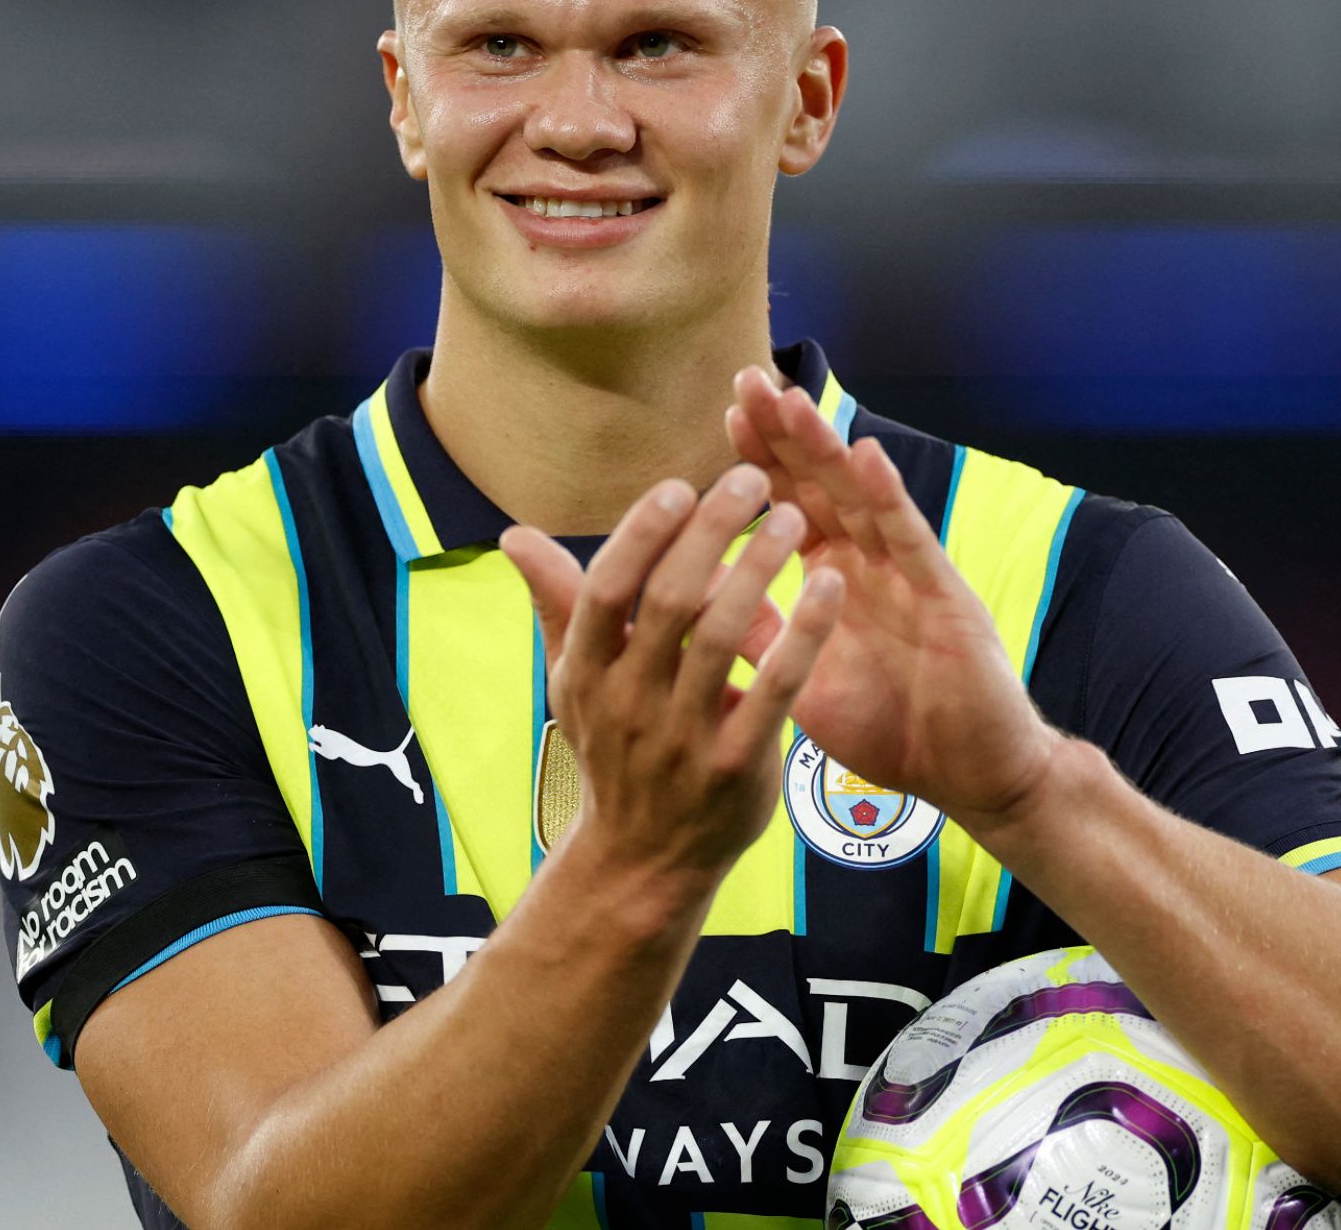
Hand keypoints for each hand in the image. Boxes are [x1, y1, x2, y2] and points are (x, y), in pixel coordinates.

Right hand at [502, 465, 842, 883]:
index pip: (608, 590)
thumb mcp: (576, 683)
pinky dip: (803, 634)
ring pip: (723, 637)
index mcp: (587, 674)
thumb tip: (512, 537)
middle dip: (711, 533)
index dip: (642, 534)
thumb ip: (559, 604)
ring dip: (760, 569)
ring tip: (793, 517)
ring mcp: (682, 739)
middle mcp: (628, 703)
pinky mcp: (737, 768)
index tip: (681, 486)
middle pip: (668, 602)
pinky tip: (828, 586)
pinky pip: (775, 690)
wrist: (644, 860)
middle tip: (754, 480)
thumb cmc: (615, 749)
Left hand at [725, 368, 1059, 829]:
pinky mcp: (943, 596)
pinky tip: (864, 455)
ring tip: (792, 401)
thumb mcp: (799, 678)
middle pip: (822, 486)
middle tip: (749, 379)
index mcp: (837, 580)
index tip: (726, 415)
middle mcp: (871, 564)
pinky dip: (887, 497)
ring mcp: (908, 574)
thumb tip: (696, 589)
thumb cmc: (890, 729)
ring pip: (860, 499)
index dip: (761, 462)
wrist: (965, 776)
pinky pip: (910, 540)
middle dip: (786, 433)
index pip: (793, 506)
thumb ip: (757, 631)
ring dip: (826, 448)